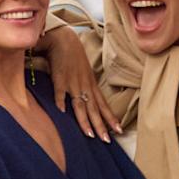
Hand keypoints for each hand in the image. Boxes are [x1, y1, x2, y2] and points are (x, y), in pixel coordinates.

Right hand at [43, 26, 119, 142]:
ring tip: (90, 135)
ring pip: (80, 106)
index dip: (111, 118)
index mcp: (91, 85)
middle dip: (101, 126)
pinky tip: (62, 113)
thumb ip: (85, 86)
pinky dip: (61, 103)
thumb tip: (87, 98)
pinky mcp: (59, 79)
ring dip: (85, 121)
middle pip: (95, 110)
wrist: (63, 38)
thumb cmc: (73, 55)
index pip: (103, 105)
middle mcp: (85, 86)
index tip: (119, 131)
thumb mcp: (84, 71)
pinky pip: (60, 93)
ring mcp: (73, 84)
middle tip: (107, 140)